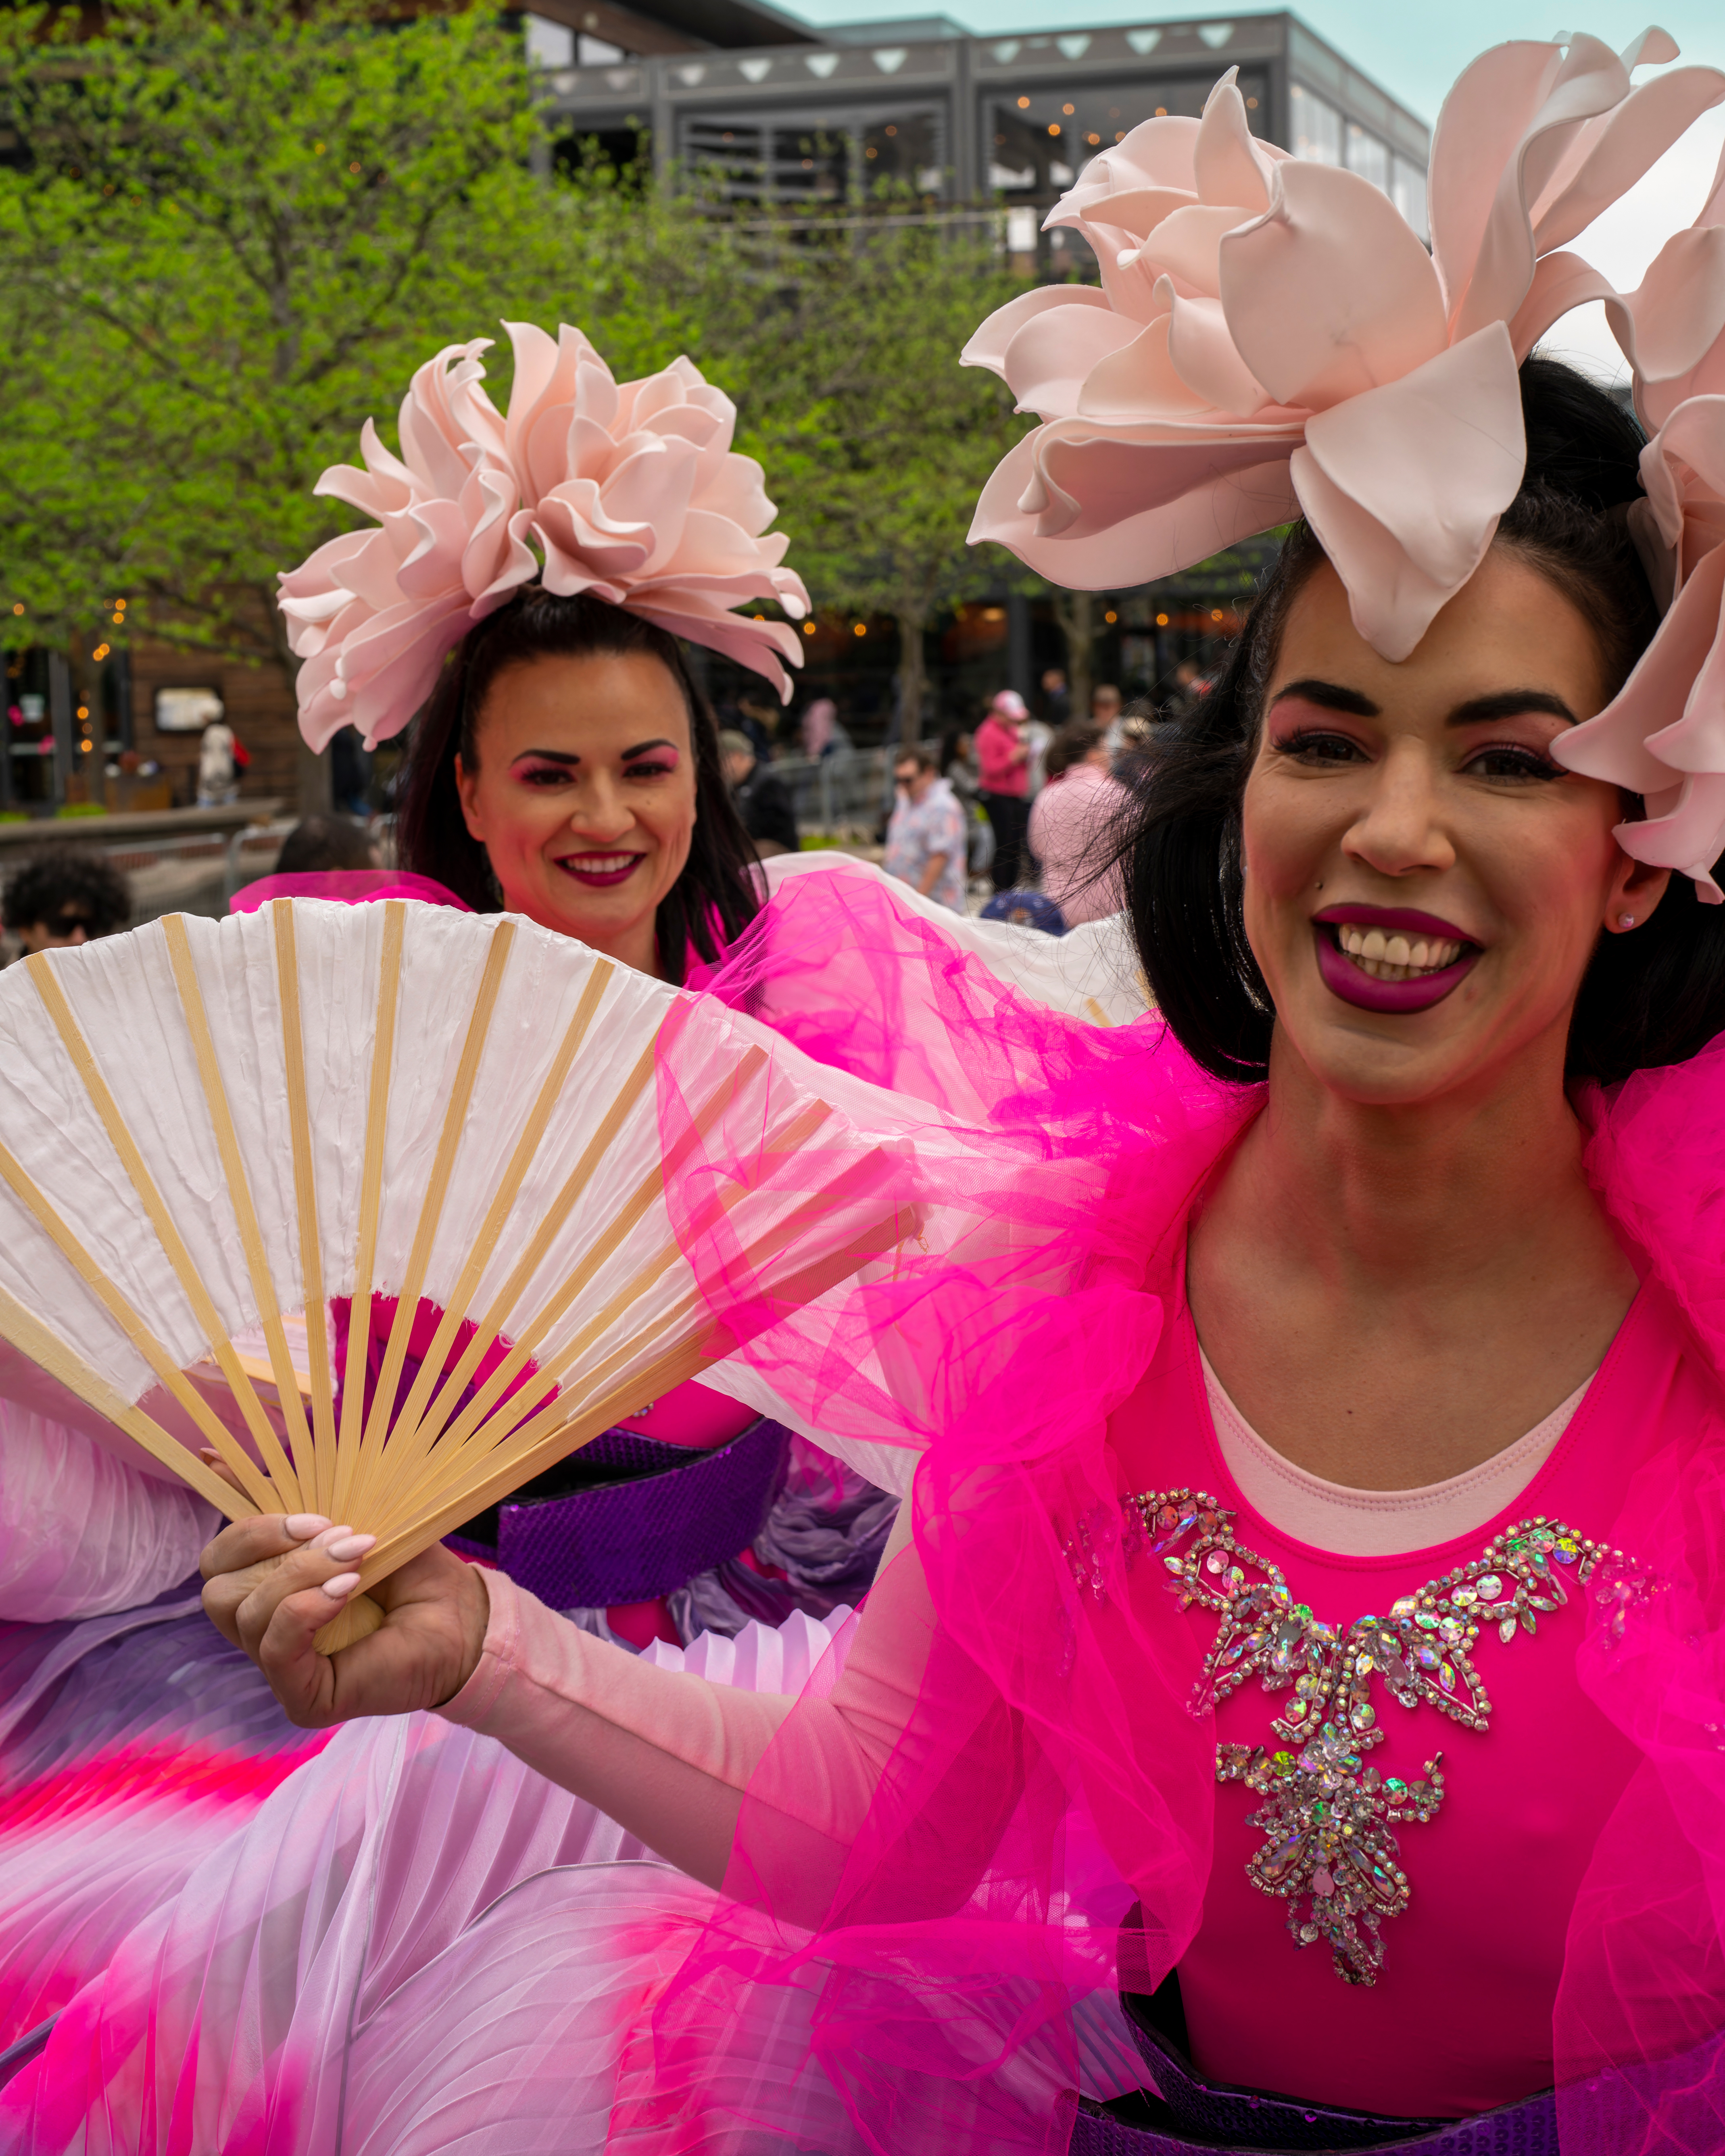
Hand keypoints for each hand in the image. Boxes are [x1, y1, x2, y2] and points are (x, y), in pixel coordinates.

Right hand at [199, 1513, 489, 1728]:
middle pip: (218, 1589)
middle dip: (273, 1550)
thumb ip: (290, 1494)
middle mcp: (265, 1630)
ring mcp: (281, 1666)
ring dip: (301, 1574)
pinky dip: (305, 1610)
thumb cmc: (411, 1569)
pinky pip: (273, 1649)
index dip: (250, 1530)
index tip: (314, 1516)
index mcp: (268, 1587)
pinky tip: (345, 1591)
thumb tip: (215, 1457)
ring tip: (355, 1564)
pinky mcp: (303, 1697)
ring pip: (246, 1614)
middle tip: (338, 1537)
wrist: (463, 1614)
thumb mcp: (349, 1518)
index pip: (218, 1560)